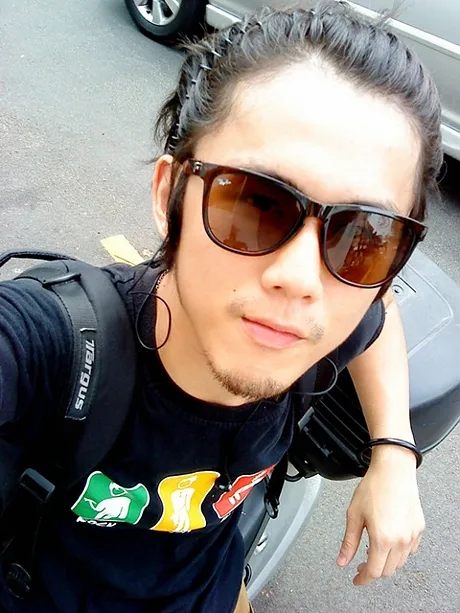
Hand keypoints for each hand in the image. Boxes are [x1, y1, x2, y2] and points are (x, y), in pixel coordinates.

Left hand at [336, 446, 424, 585]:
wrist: (393, 471)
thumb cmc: (374, 487)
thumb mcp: (354, 515)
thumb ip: (348, 542)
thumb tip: (342, 560)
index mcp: (382, 538)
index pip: (373, 572)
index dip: (362, 579)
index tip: (356, 580)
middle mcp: (400, 540)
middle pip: (387, 570)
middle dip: (372, 571)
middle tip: (360, 565)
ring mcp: (411, 535)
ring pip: (399, 562)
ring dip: (386, 562)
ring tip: (373, 550)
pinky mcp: (418, 529)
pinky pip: (410, 550)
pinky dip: (398, 553)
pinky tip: (388, 542)